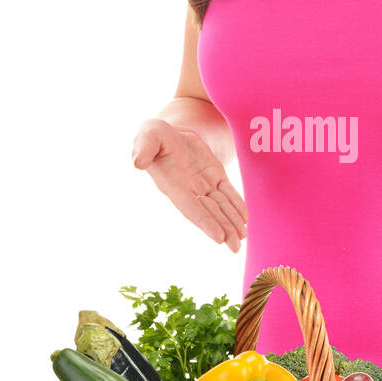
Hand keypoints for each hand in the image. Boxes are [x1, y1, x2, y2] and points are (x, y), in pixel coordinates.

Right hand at [132, 119, 247, 251]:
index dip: (205, 222)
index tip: (218, 238)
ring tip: (243, 237)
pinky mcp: (214, 176)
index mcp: (173, 185)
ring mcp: (202, 184)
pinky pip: (227, 192)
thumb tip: (137, 162)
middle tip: (235, 248)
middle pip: (210, 213)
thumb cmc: (152, 136)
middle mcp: (189, 190)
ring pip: (221, 206)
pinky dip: (236, 204)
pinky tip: (244, 218)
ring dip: (232, 222)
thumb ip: (143, 149)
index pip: (191, 208)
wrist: (168, 132)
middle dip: (223, 229)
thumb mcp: (146, 137)